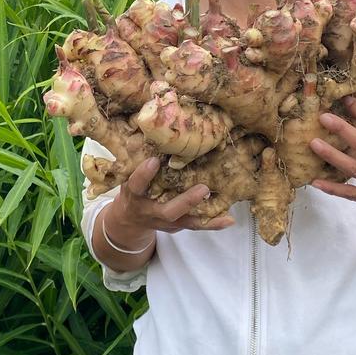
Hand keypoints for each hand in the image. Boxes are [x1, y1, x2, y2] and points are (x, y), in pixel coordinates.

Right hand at [104, 157, 234, 244]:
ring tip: (224, 210)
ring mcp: (165, 221)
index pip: (137, 185)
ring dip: (205, 214)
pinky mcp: (177, 226)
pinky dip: (212, 223)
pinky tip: (228, 219)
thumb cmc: (134, 189)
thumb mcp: (127, 176)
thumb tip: (146, 128)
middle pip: (169, 211)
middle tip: (204, 188)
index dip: (144, 174)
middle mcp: (150, 211)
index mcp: (134, 195)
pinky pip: (196, 225)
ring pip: (186, 221)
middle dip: (186, 201)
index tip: (154, 160)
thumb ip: (135, 159)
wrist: (129, 220)